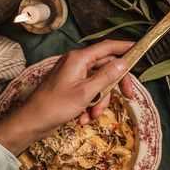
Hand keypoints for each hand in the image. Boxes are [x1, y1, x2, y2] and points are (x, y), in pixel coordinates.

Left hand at [0, 39, 134, 154]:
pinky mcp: (70, 88)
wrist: (31, 122)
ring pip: (98, 84)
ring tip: (93, 114)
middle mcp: (76, 64)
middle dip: (114, 86)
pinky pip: (89, 92)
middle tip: (127, 96)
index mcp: (79, 59)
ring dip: (100, 101)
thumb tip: (123, 62)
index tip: (137, 48)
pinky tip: (84, 117)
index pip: (107, 47)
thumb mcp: (86, 92)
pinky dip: (90, 105)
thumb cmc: (54, 106)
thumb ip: (107, 75)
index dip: (124, 47)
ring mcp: (73, 76)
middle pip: (106, 68)